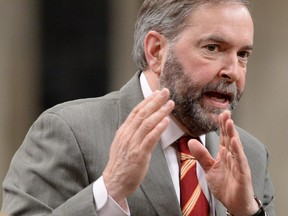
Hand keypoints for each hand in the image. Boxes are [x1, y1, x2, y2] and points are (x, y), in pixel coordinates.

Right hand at [103, 88, 174, 205]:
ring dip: (160, 112)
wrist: (114, 182)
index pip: (136, 111)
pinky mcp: (139, 155)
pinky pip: (150, 139)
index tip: (156, 93)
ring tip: (170, 104)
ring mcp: (132, 144)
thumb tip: (139, 123)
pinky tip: (166, 121)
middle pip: (142, 114)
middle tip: (165, 91)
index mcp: (124, 131)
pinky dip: (158, 129)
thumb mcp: (122, 143)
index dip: (147, 101)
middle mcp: (127, 134)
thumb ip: (131, 132)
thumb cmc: (121, 164)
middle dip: (155, 101)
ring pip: (147, 123)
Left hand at [188, 110, 258, 215]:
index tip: (219, 114)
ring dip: (232, 134)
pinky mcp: (243, 173)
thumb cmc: (225, 185)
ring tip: (229, 122)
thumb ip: (201, 155)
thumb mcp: (209, 169)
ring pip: (235, 146)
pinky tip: (234, 141)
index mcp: (225, 154)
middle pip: (229, 138)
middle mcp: (232, 157)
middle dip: (227, 125)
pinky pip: (240, 161)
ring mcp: (238, 164)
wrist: (233, 203)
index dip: (221, 126)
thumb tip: (191, 141)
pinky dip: (237, 151)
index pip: (223, 137)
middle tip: (225, 113)